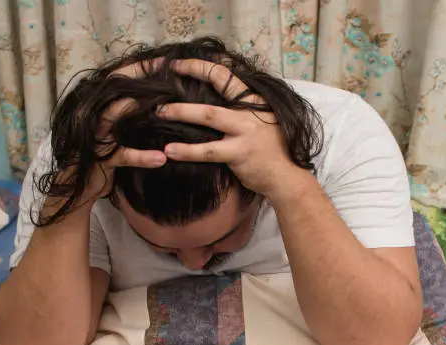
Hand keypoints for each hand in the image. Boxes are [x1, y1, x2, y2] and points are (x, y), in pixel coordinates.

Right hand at [83, 59, 167, 200]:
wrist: (77, 189)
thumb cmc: (102, 158)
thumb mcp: (114, 133)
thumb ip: (127, 116)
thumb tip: (158, 101)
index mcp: (97, 107)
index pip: (116, 78)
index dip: (139, 68)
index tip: (164, 61)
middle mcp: (92, 117)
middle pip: (113, 89)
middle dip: (141, 79)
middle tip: (170, 75)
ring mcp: (94, 137)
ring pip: (113, 116)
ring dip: (138, 109)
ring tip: (166, 108)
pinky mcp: (99, 159)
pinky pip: (122, 155)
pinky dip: (142, 157)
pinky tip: (161, 158)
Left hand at [156, 59, 298, 197]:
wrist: (286, 177)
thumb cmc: (271, 151)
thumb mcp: (261, 122)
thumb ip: (241, 112)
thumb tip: (211, 102)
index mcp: (254, 101)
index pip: (227, 75)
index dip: (202, 66)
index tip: (180, 64)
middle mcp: (250, 111)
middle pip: (218, 85)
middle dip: (192, 75)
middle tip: (166, 77)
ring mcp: (245, 131)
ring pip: (209, 116)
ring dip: (181, 113)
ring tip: (159, 113)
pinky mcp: (239, 153)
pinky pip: (208, 151)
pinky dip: (187, 150)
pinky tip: (170, 151)